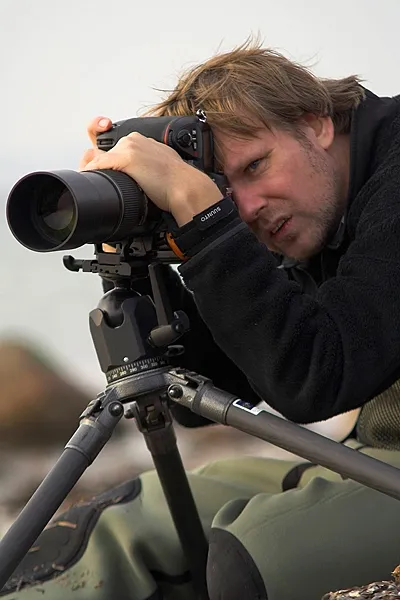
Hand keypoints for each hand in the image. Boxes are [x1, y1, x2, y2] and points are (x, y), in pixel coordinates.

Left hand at [80, 116, 222, 225]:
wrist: (185, 187)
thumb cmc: (176, 182)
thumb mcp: (160, 167)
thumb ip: (147, 165)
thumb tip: (141, 176)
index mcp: (142, 141)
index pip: (117, 149)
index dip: (109, 162)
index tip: (109, 174)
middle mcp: (134, 140)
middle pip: (106, 154)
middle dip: (103, 169)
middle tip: (104, 184)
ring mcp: (129, 147)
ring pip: (100, 159)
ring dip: (96, 172)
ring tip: (100, 186)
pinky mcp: (126, 158)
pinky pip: (99, 165)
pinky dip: (92, 173)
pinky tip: (89, 181)